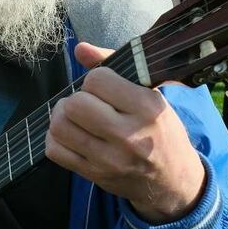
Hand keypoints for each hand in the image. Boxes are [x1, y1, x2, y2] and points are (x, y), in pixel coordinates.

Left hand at [46, 42, 205, 223]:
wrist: (172, 180)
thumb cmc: (160, 130)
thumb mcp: (150, 96)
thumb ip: (113, 67)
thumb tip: (79, 48)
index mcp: (147, 108)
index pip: (98, 80)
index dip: (96, 79)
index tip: (105, 87)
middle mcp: (129, 136)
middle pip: (75, 105)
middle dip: (76, 98)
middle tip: (87, 103)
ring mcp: (110, 160)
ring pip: (60, 126)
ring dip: (62, 116)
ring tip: (75, 116)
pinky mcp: (95, 175)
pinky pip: (55, 150)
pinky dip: (56, 138)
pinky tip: (70, 134)